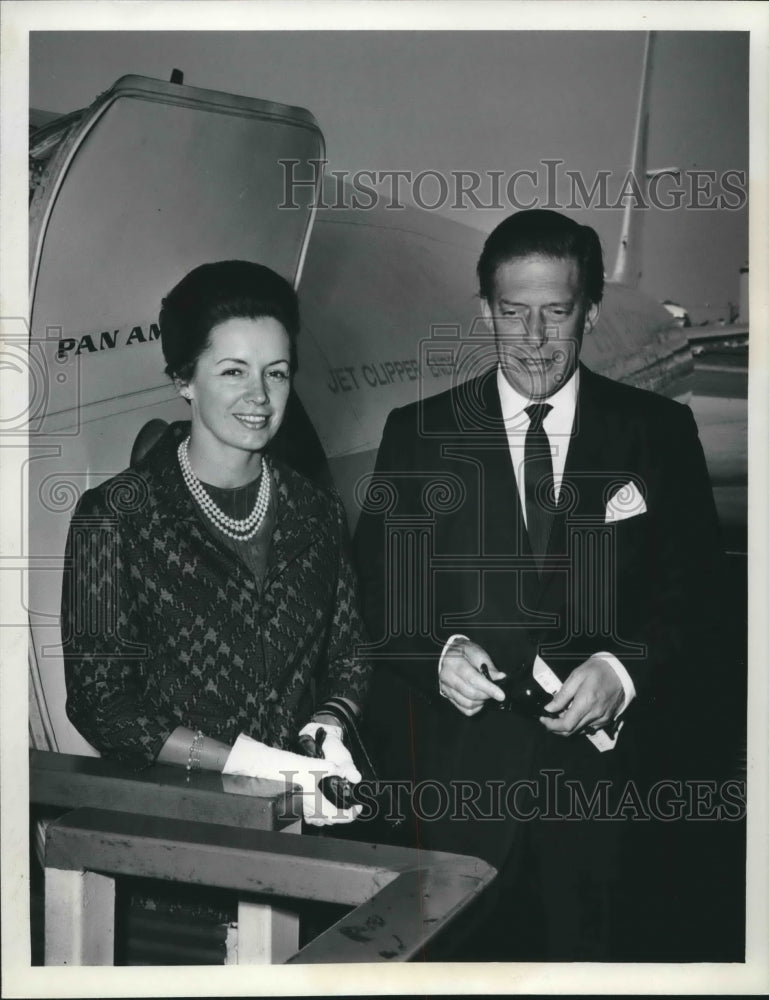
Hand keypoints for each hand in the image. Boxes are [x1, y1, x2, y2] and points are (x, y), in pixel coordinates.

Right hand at [223, 733, 361, 826]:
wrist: (268, 767)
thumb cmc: (288, 768)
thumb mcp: (315, 765)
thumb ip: (332, 768)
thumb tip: (343, 771)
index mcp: (317, 804)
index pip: (339, 817)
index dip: (352, 815)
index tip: (358, 808)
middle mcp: (309, 810)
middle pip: (331, 821)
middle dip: (343, 816)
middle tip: (351, 808)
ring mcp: (300, 809)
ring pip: (320, 820)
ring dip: (331, 816)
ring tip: (339, 807)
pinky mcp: (294, 805)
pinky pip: (310, 815)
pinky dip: (319, 814)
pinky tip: (321, 804)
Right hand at [439, 638, 505, 716]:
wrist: (448, 654)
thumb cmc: (464, 652)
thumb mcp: (477, 653)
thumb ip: (489, 666)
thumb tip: (501, 677)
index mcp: (454, 663)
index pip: (472, 679)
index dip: (488, 688)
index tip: (501, 695)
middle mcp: (447, 677)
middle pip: (471, 694)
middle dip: (487, 694)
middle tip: (495, 690)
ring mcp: (446, 688)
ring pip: (468, 704)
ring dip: (481, 701)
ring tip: (485, 692)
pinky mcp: (448, 696)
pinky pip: (465, 709)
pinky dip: (476, 707)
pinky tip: (479, 698)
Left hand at [539, 655, 623, 735]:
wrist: (620, 671)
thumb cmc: (598, 670)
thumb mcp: (576, 676)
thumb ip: (562, 695)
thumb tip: (550, 708)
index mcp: (586, 703)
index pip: (566, 725)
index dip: (552, 725)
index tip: (543, 719)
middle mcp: (595, 715)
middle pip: (571, 731)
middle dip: (556, 728)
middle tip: (548, 718)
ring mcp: (602, 719)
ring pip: (580, 730)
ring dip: (568, 725)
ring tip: (563, 711)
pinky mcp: (606, 719)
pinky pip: (589, 727)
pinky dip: (579, 723)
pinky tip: (576, 712)